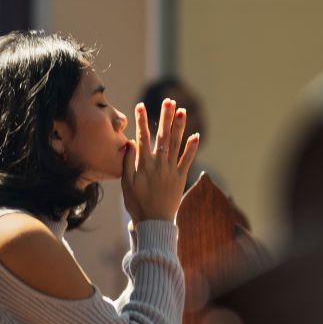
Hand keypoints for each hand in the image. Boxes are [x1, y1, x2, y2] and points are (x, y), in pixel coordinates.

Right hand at [121, 98, 199, 225]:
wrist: (154, 222)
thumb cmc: (137, 204)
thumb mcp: (126, 184)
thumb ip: (127, 163)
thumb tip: (129, 143)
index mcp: (143, 164)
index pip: (142, 137)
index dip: (141, 121)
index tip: (141, 106)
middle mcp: (158, 164)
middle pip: (162, 136)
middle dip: (165, 117)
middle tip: (168, 101)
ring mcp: (171, 170)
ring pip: (176, 144)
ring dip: (179, 126)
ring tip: (182, 110)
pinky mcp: (180, 178)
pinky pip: (187, 160)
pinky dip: (192, 148)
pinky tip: (196, 135)